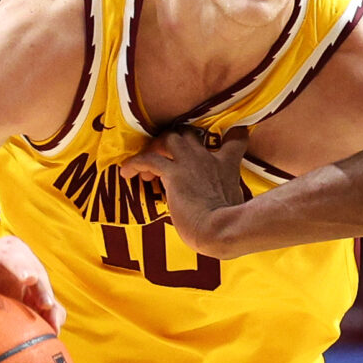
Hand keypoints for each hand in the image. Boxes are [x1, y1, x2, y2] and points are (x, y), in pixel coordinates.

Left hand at [126, 125, 251, 254]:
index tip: (218, 142)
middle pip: (190, 133)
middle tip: (167, 158)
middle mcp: (209, 159)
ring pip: (169, 138)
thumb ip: (226, 195)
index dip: (227, 136)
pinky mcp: (173, 173)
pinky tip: (127, 173)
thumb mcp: (235, 205)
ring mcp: (190, 163)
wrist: (221, 229)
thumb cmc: (229, 226)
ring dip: (156, 148)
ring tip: (147, 168)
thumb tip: (221, 204)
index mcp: (227, 167)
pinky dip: (135, 163)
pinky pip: (147, 159)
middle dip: (176, 141)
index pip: (234, 138)